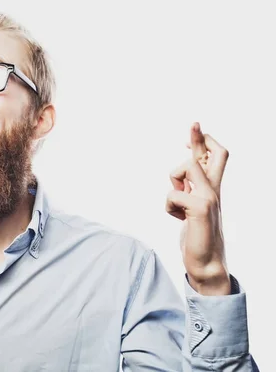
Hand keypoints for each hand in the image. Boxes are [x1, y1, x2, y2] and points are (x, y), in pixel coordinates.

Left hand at [165, 122, 230, 295]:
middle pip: (212, 155)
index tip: (193, 132)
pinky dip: (169, 206)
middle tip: (193, 121)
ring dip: (173, 183)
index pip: (215, 158)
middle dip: (199, 137)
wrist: (206, 263)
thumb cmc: (197, 235)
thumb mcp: (192, 208)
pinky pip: (173, 194)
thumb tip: (182, 176)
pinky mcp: (200, 209)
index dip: (204, 143)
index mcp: (212, 189)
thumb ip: (190, 190)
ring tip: (178, 205)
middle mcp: (213, 190)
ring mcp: (209, 198)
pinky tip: (177, 219)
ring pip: (184, 169)